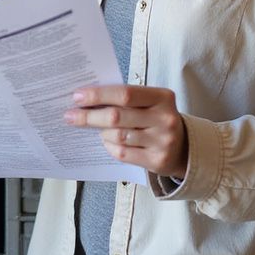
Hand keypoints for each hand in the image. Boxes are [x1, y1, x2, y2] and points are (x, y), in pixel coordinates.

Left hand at [64, 85, 188, 177]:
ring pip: (117, 136)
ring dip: (100, 132)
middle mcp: (165, 119)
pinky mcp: (157, 161)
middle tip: (70, 115)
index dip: (99, 95)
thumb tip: (86, 98)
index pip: (125, 93)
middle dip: (89, 116)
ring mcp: (163, 142)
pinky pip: (122, 153)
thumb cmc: (156, 117)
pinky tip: (106, 141)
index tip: (77, 96)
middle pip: (117, 116)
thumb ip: (124, 99)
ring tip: (94, 128)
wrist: (185, 147)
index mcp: (162, 97)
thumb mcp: (149, 102)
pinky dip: (109, 146)